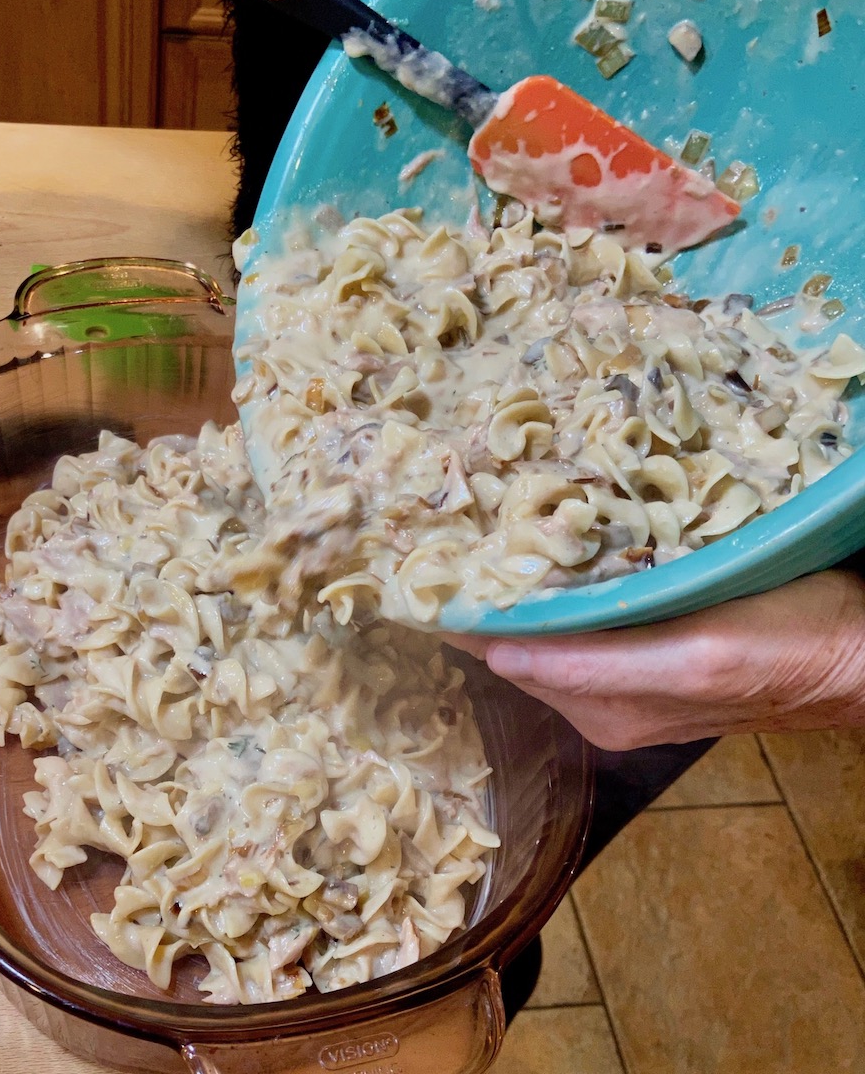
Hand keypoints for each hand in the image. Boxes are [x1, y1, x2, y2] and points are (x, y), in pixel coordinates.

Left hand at [446, 571, 864, 749]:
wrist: (851, 659)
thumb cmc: (779, 649)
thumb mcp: (688, 656)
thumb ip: (592, 665)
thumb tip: (499, 652)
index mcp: (596, 704)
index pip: (499, 652)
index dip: (459, 611)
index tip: (417, 562)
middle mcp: (596, 704)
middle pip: (513, 643)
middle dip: (476, 596)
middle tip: (440, 532)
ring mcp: (618, 688)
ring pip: (541, 633)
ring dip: (509, 594)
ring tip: (474, 537)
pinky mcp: (644, 667)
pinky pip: (574, 631)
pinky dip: (549, 600)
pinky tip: (540, 564)